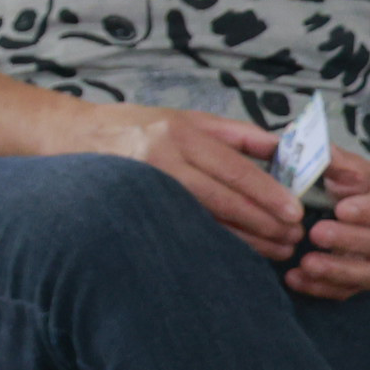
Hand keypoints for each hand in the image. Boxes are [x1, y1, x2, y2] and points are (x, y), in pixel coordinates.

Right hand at [78, 103, 300, 259]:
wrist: (75, 136)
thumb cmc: (137, 125)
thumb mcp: (186, 118)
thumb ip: (236, 134)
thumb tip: (284, 149)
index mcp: (180, 133)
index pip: (233, 168)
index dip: (267, 192)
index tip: (295, 211)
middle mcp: (163, 159)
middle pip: (224, 198)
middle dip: (264, 221)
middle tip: (295, 237)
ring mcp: (148, 187)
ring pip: (208, 220)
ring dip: (247, 239)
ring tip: (278, 249)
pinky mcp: (139, 209)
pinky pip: (188, 229)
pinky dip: (219, 242)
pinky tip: (242, 252)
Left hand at [287, 152, 369, 299]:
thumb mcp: (364, 170)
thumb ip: (340, 163)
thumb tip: (317, 150)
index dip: (367, 210)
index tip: (341, 209)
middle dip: (349, 241)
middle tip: (316, 234)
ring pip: (368, 273)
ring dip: (337, 272)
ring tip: (306, 265)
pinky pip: (351, 290)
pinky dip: (325, 290)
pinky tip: (297, 281)